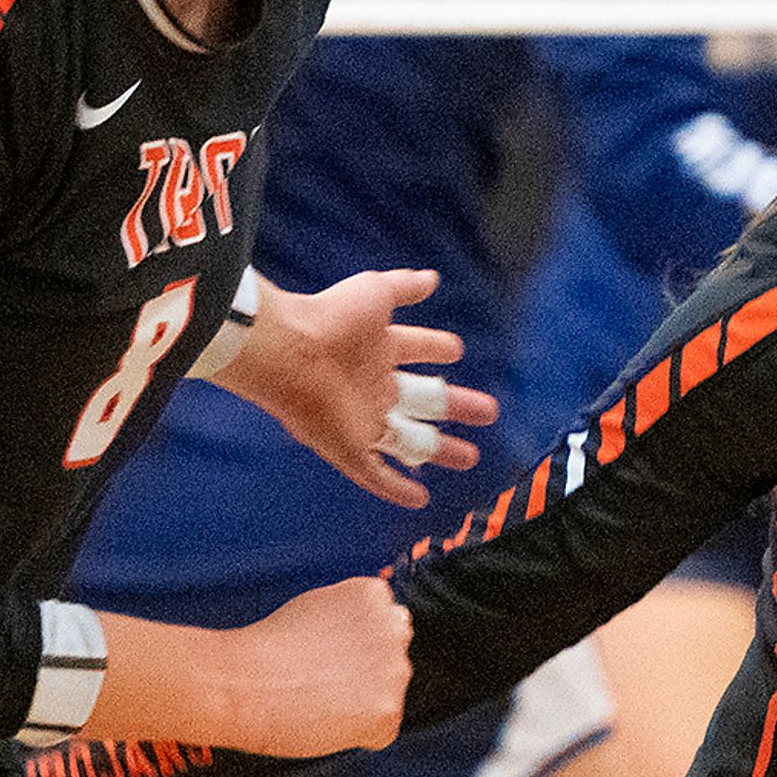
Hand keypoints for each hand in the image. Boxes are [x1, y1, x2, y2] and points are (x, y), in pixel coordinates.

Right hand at [211, 576, 413, 756]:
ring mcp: (395, 669)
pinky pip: (379, 732)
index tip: (322, 656)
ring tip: (314, 700)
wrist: (242, 684)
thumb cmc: (265, 650)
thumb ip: (348, 619)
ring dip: (361, 703)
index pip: (383, 625)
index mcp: (373, 594)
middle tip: (318, 682)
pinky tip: (323, 721)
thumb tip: (362, 642)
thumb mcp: (313, 609)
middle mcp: (393, 627)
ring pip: (386, 695)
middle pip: (389, 658)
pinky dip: (356, 735)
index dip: (350, 647)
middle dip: (366, 672)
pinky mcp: (387, 710)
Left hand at [219, 269, 498, 511]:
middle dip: (456, 406)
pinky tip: (420, 499)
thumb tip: (432, 278)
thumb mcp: (375, 293)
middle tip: (488, 411)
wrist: (288, 352)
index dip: (436, 348)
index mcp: (379, 348)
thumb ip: (404, 287)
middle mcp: (373, 386)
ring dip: (439, 451)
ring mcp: (362, 421)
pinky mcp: (349, 449)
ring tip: (470, 458)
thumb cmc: (329, 318)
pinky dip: (398, 487)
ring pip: (410, 442)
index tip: (455, 350)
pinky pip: (377, 474)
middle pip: (424, 401)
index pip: (416, 349)